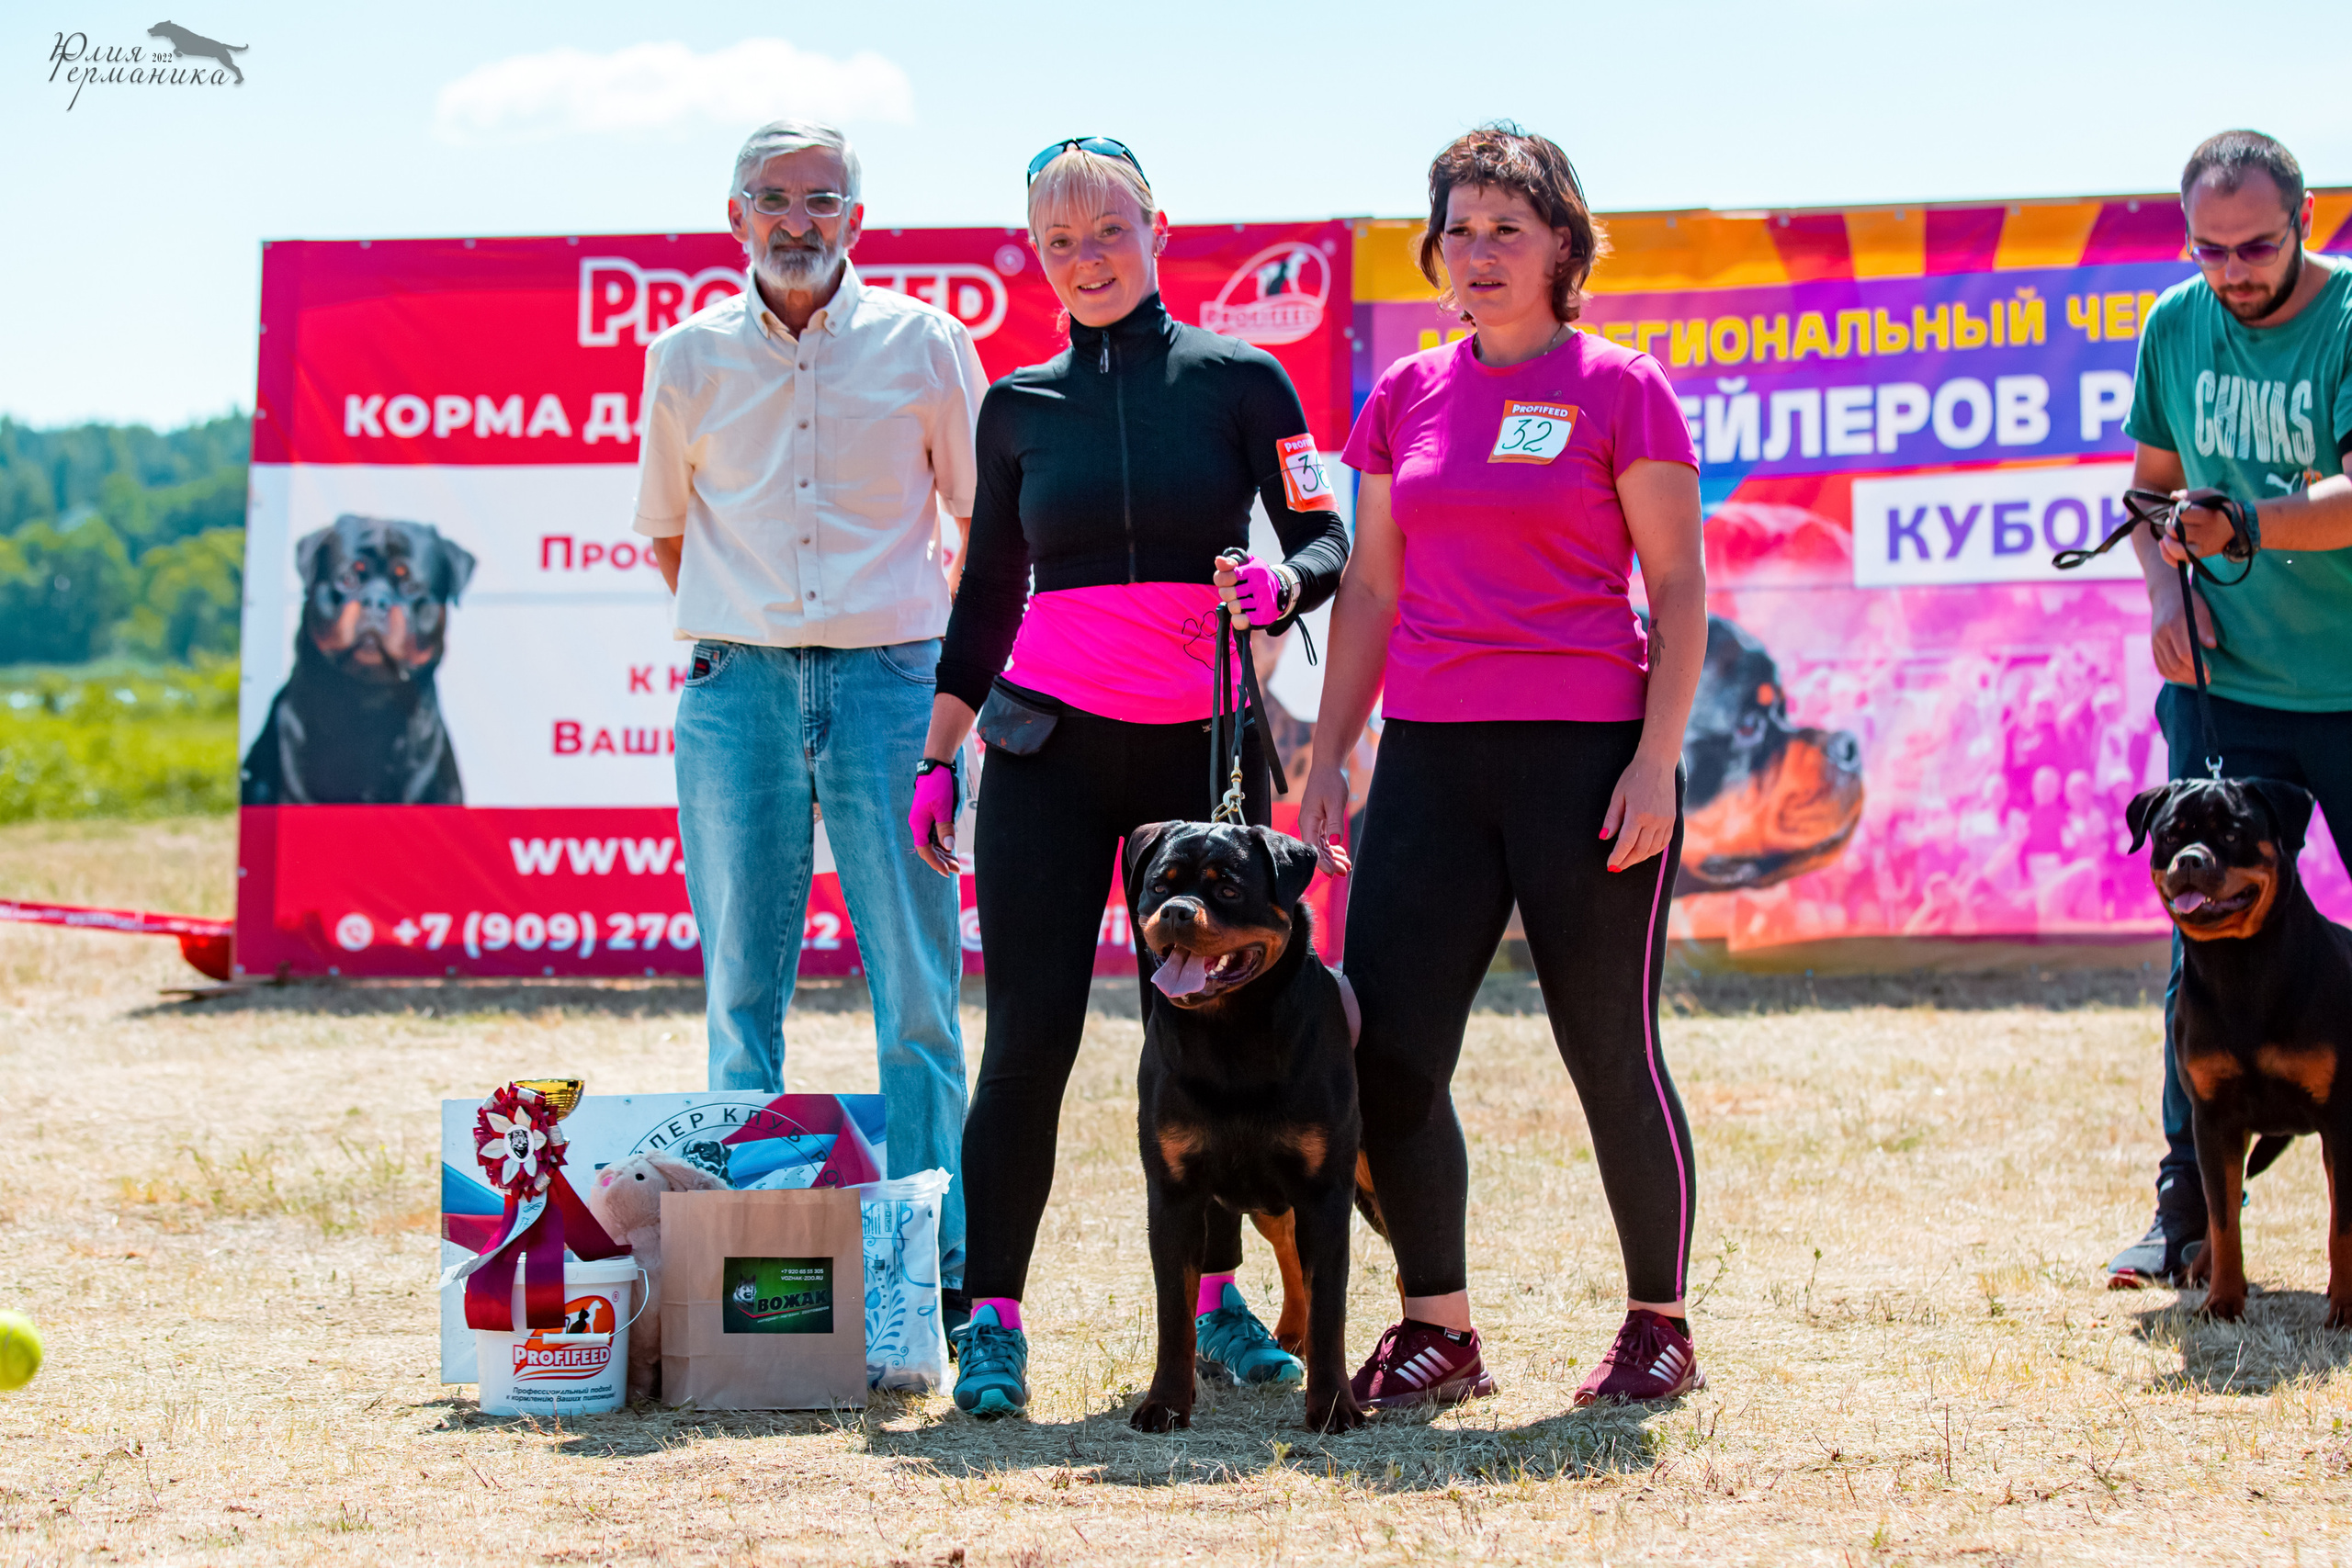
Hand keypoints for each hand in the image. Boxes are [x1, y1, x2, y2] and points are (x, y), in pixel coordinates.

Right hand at [909, 764, 958, 876]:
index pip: (925, 851)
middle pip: (928, 850)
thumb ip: (945, 827)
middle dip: (942, 861)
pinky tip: (951, 851)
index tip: (946, 872)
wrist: (935, 768)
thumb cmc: (938, 785)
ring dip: (944, 855)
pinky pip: (934, 836)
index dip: (935, 863)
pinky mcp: (929, 817)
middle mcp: (918, 824)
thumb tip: (948, 846)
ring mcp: (923, 821)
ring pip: (932, 844)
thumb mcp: (943, 807)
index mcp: (918, 824)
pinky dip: (943, 845)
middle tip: (957, 870)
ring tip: (957, 864)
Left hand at [1214, 551, 1289, 628]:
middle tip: (1237, 592)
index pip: (1223, 577)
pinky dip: (1238, 619)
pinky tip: (1244, 613)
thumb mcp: (1247, 564)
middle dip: (1228, 594)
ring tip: (1243, 602)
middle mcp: (1260, 585)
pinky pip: (1239, 621)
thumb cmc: (1258, 576)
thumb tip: (1219, 560)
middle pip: (1226, 593)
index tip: (1230, 581)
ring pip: (1233, 607)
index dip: (1222, 581)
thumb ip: (1230, 563)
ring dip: (1234, 606)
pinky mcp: (1263, 617)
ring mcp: (1262, 601)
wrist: (1282, 590)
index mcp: (1254, 570)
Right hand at [1296, 762, 1353, 876]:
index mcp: (1308, 821)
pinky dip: (1332, 847)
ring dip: (1332, 856)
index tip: (1333, 873)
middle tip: (1345, 872)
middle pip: (1316, 849)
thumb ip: (1334, 823)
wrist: (1327, 766)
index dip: (1322, 863)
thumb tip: (1334, 842)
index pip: (1312, 848)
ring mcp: (1312, 822)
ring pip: (1320, 845)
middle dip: (1330, 862)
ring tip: (1346, 865)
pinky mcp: (1318, 819)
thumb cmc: (1330, 781)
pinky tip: (1341, 853)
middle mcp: (1307, 824)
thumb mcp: (1335, 802)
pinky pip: (1323, 838)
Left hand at [1601, 751, 1677, 872]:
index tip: (1610, 865)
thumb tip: (1604, 837)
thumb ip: (1612, 819)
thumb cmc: (1634, 777)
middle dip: (1627, 861)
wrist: (1658, 764)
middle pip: (1640, 850)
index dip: (1617, 857)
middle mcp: (1654, 820)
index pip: (1626, 844)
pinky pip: (1664, 842)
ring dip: (1640, 858)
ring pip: (1653, 849)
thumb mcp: (1617, 795)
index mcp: (1638, 814)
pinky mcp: (1672, 820)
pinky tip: (1644, 853)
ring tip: (1628, 861)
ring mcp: (1666, 821)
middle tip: (1617, 867)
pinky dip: (1653, 851)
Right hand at [2148, 576, 2218, 683]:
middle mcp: (2161, 635)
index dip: (2197, 666)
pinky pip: (2160, 666)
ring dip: (2182, 678)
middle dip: (2191, 676)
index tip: (2208, 673)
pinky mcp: (2153, 646)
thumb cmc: (2187, 601)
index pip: (2184, 653)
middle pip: (2174, 664)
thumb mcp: (2200, 609)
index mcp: (2173, 625)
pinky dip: (2171, 675)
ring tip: (2196, 680)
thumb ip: (2205, 627)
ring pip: (2166, 667)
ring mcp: (2155, 641)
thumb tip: (2211, 645)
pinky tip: (2183, 676)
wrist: (2164, 594)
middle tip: (2205, 680)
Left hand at [2159, 492, 2238, 563]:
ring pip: (2176, 548)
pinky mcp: (2199, 556)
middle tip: (2175, 520)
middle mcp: (2206, 534)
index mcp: (2209, 517)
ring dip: (2167, 539)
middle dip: (2170, 523)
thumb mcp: (2211, 496)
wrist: (2239, 527)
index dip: (2174, 510)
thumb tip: (2173, 496)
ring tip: (2169, 533)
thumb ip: (2191, 495)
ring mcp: (2203, 548)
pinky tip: (2163, 544)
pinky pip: (2179, 560)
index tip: (2176, 509)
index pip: (2183, 514)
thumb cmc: (2220, 508)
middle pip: (2177, 530)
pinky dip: (2167, 555)